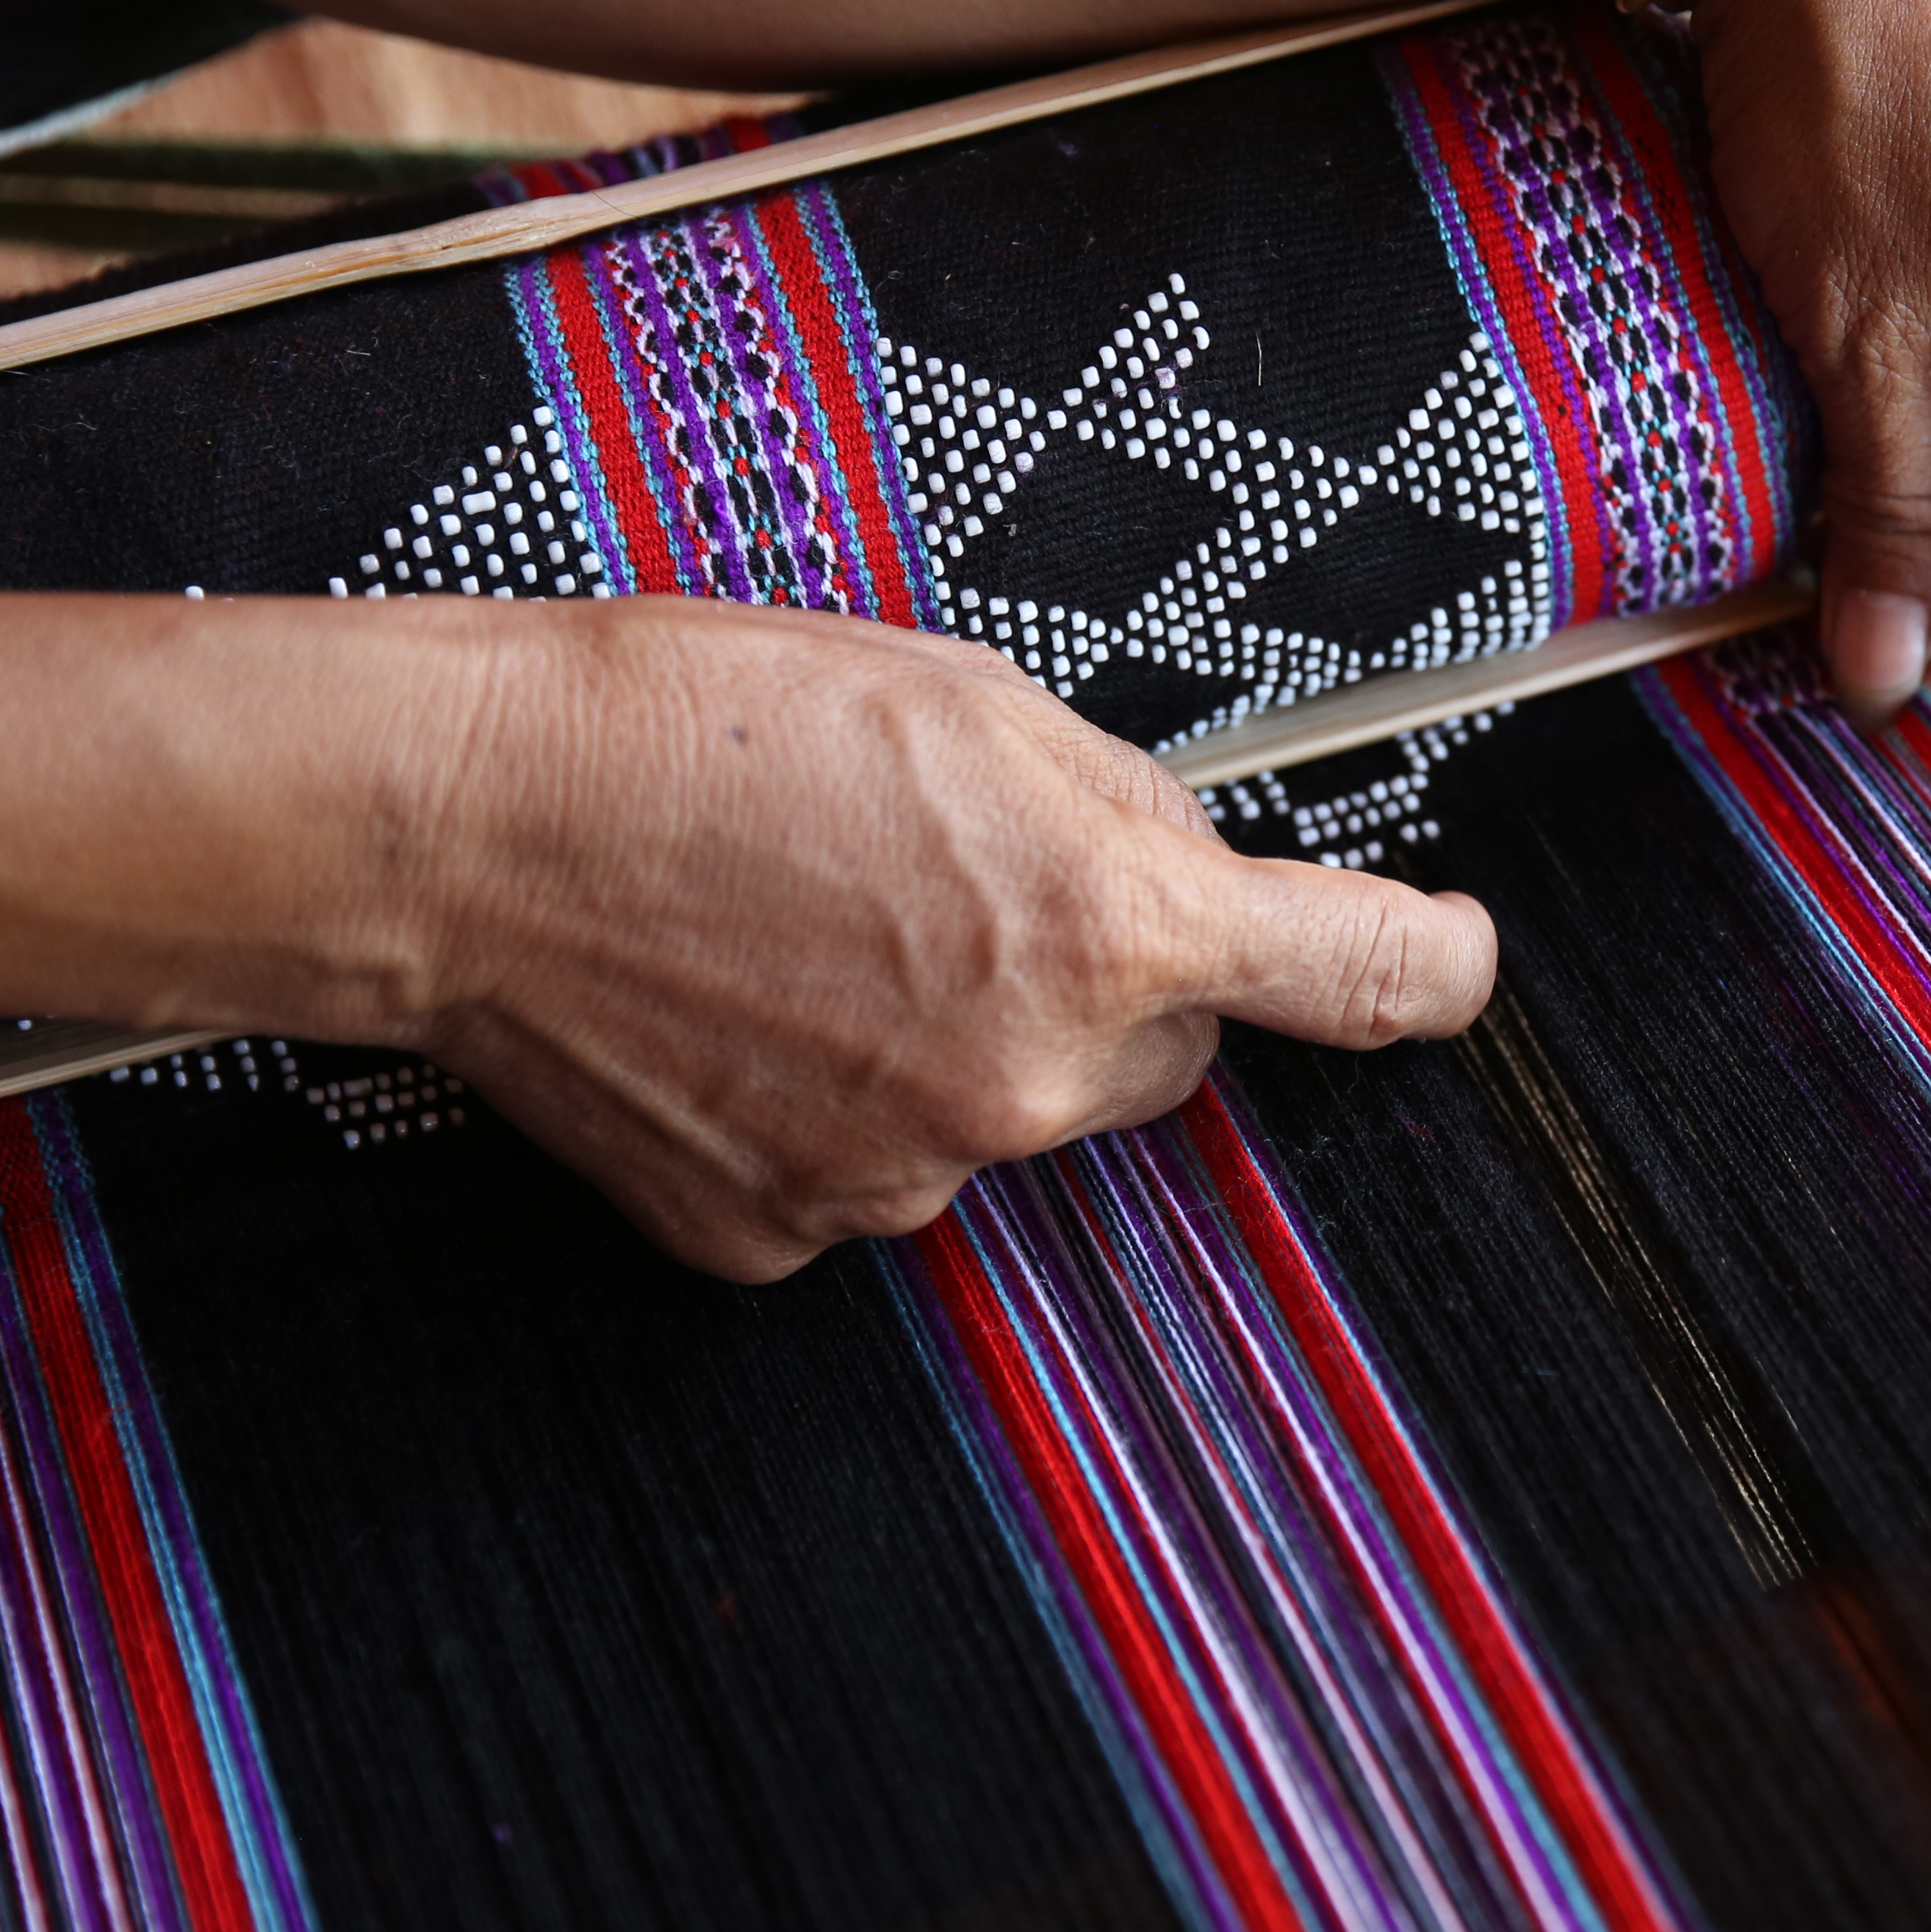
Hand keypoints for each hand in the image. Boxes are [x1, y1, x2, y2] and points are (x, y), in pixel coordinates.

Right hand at [399, 606, 1496, 1279]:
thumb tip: (1200, 877)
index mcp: (1109, 927)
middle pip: (1160, 1055)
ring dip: (956, 1038)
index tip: (1453, 961)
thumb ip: (1123, 808)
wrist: (476, 825)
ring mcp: (904, 1179)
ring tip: (810, 930)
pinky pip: (874, 1168)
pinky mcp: (788, 1236)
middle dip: (1107, 979)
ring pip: (1009, 1115)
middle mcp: (1028, 1084)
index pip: (1370, 980)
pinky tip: (745, 1011)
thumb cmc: (704, 721)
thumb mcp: (975, 696)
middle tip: (961, 881)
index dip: (1435, 966)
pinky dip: (837, 1101)